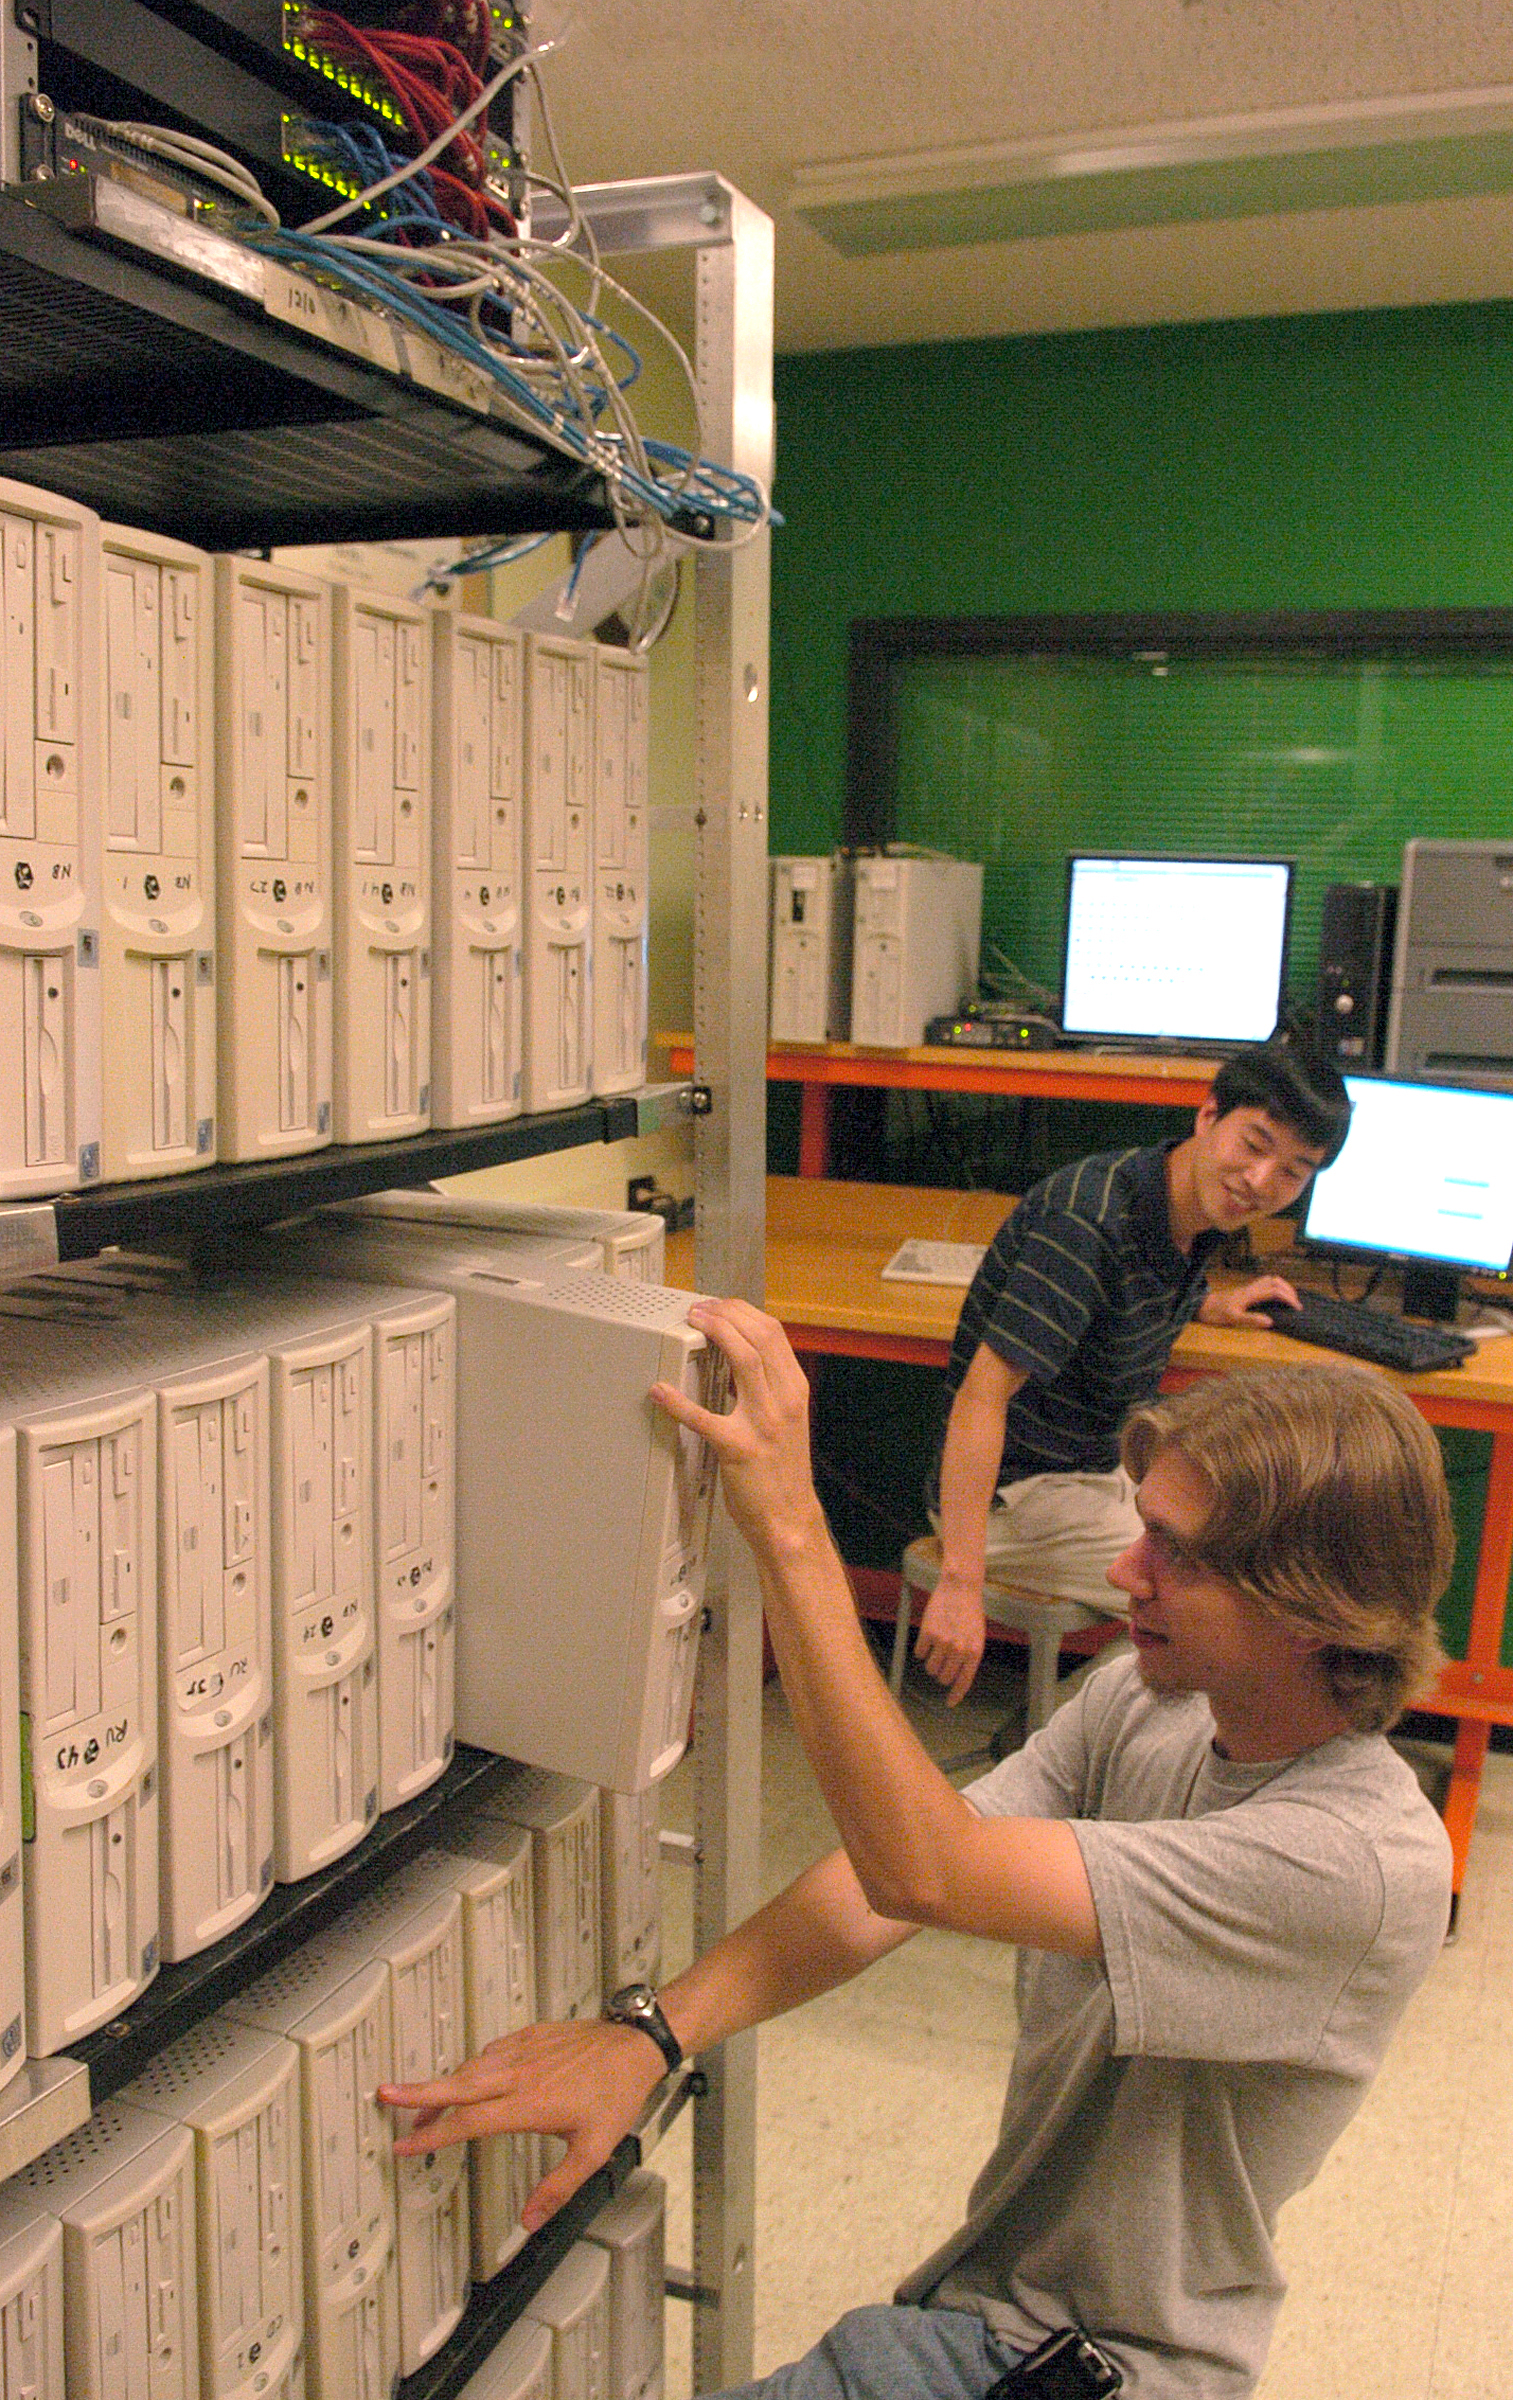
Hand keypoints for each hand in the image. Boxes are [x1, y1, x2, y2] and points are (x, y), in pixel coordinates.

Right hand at [379, 2018, 664, 2231]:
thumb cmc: (617, 2093)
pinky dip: (471, 2066)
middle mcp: (519, 2073)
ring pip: (471, 2067)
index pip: (468, 2123)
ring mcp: (523, 2051)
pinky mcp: (530, 2035)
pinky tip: (468, 2076)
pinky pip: (490, 2051)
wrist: (635, 2045)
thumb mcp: (594, 2150)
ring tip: (420, 2101)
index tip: (406, 2144)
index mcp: (529, 2103)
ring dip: (441, 2084)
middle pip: (456, 2085)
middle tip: (385, 2095)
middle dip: (417, 2092)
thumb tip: (531, 2221)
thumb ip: (559, 2188)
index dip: (432, 2136)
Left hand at [652, 1297, 825, 1560]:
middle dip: (727, 1314)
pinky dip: (678, 1402)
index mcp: (795, 1390)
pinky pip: (705, 1419)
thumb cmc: (782, 1470)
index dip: (742, 1311)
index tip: (719, 1305)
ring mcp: (764, 1423)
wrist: (789, 1517)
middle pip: (760, 1337)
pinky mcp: (739, 1449)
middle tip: (700, 1309)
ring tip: (692, 1324)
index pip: (774, 1333)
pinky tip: (660, 1392)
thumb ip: (768, 1387)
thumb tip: (739, 1357)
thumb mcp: (786, 1417)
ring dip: (716, 1334)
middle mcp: (784, 1401)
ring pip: (745, 1362)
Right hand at [913, 1570, 986, 1704]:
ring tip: (936, 1646)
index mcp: (974, 1652)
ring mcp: (943, 1642)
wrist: (960, 1588)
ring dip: (931, 1661)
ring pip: (930, 1668)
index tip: (949, 1703)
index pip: (963, 1682)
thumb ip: (969, 1658)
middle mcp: (959, 1650)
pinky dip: (922, 1648)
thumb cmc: (970, 1613)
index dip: (955, 1695)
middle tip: (942, 1661)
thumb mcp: (977, 1637)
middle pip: (944, 1677)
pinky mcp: (928, 1633)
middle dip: (941, 1673)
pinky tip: (929, 1635)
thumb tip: (957, 1679)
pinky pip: (919, 1653)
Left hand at [1206, 1273, 1300, 1328]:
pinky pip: (1264, 1284)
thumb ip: (1251, 1319)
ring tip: (1289, 1299)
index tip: (1297, 1308)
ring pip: (1269, 1279)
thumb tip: (1271, 1321)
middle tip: (1296, 1303)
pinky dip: (1275, 1287)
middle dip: (1289, 1290)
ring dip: (1282, 1286)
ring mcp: (1247, 1288)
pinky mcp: (1245, 1290)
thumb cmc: (1215, 1313)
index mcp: (1250, 1294)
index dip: (1288, 1298)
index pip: (1275, 1291)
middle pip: (1275, 1281)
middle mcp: (1251, 1288)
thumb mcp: (1232, 1318)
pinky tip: (1275, 1298)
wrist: (1201, 1305)